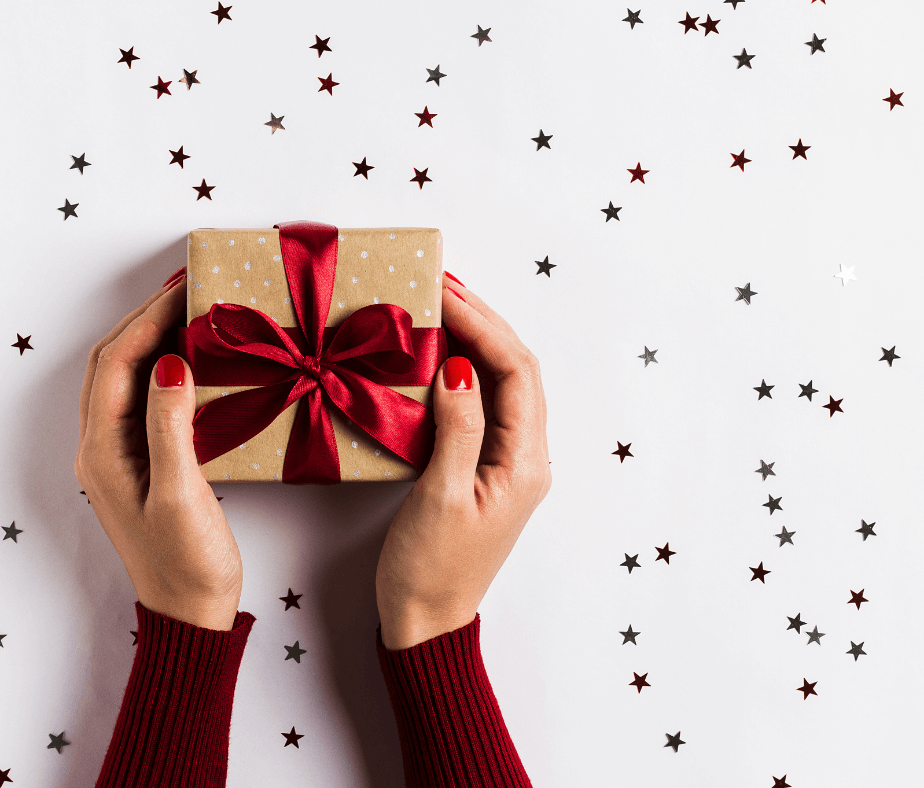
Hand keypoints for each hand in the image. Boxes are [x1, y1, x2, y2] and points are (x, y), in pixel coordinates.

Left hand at [75, 271, 242, 630]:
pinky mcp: (140, 464)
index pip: (118, 364)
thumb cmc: (186, 562)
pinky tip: (189, 359)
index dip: (148, 319)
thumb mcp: (180, 493)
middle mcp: (100, 449)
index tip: (184, 286)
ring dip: (150, 339)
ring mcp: (117, 457)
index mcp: (102, 452)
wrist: (190, 613)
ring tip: (188, 310)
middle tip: (186, 286)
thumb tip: (167, 362)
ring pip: (124, 379)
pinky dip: (161, 368)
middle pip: (113, 364)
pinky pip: (141, 400)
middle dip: (145, 319)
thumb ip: (169, 426)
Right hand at [375, 274, 550, 648]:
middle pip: (515, 371)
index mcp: (524, 464)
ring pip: (501, 384)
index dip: (483, 325)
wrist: (425, 621)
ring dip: (475, 341)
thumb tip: (459, 367)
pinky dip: (463, 371)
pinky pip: (482, 405)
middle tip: (442, 284)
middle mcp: (525, 458)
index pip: (515, 372)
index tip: (444, 292)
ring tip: (441, 306)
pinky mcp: (482, 469)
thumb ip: (456, 429)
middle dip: (483, 321)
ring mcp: (506, 463)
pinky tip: (436, 355)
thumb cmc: (430, 569)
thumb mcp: (440, 497)